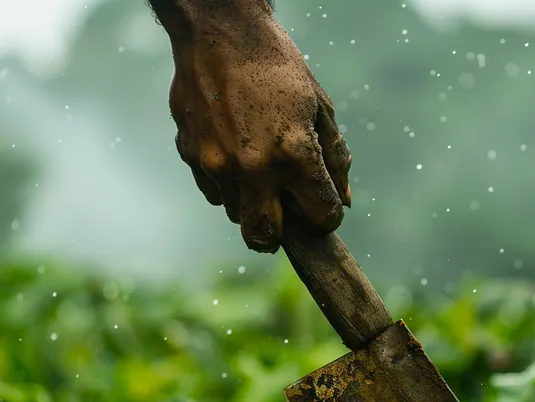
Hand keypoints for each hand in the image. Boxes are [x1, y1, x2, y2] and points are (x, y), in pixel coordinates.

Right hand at [149, 0, 351, 252]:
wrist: (218, 31)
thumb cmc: (277, 66)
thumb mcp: (320, 107)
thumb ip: (334, 159)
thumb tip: (344, 200)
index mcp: (293, 154)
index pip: (321, 217)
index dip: (328, 215)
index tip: (325, 204)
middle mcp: (252, 167)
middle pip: (265, 238)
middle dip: (281, 233)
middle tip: (288, 214)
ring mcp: (215, 164)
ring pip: (237, 214)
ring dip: (253, 202)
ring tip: (260, 166)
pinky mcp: (190, 156)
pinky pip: (214, 191)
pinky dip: (228, 183)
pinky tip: (235, 149)